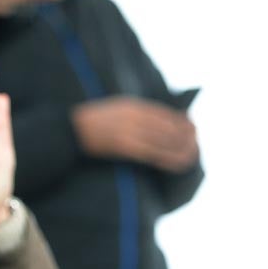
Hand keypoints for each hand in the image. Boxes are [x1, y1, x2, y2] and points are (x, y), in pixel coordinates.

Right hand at [72, 96, 198, 171]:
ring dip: (179, 148)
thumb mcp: (116, 108)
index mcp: (131, 105)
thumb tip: (156, 118)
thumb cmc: (93, 122)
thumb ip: (135, 111)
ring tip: (192, 154)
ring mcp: (129, 131)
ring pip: (161, 141)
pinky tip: (177, 163)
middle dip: (183, 134)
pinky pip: (151, 153)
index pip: (162, 112)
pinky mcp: (124, 147)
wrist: (71, 131)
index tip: (192, 125)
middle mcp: (133, 116)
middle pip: (165, 126)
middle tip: (196, 141)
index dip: (179, 120)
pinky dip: (167, 158)